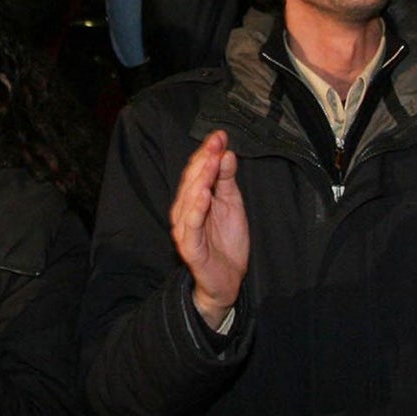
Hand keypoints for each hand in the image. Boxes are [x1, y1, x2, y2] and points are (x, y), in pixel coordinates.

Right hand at [172, 131, 249, 329]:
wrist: (227, 280)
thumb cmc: (226, 242)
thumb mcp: (232, 204)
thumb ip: (227, 180)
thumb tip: (228, 153)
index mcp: (193, 199)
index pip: (197, 171)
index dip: (208, 153)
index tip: (220, 135)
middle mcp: (184, 211)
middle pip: (191, 181)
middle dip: (204, 160)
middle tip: (216, 143)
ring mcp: (186, 229)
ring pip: (189, 200)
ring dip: (199, 180)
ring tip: (210, 162)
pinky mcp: (190, 248)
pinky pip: (192, 226)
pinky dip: (196, 209)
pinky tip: (204, 194)